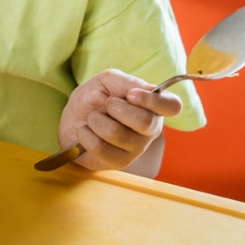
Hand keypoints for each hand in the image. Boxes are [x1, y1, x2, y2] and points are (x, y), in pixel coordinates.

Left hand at [58, 69, 181, 171]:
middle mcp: (151, 129)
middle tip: (107, 104)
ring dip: (95, 119)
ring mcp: (136, 149)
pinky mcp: (119, 163)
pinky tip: (86, 132)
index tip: (131, 95)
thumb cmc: (95, 99)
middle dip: (116, 107)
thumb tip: (147, 89)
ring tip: (93, 119)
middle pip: (145, 121)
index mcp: (154, 106)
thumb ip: (126, 82)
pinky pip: (99, 146)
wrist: (73, 119)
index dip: (153, 100)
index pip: (172, 106)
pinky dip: (85, 134)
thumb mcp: (107, 81)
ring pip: (116, 133)